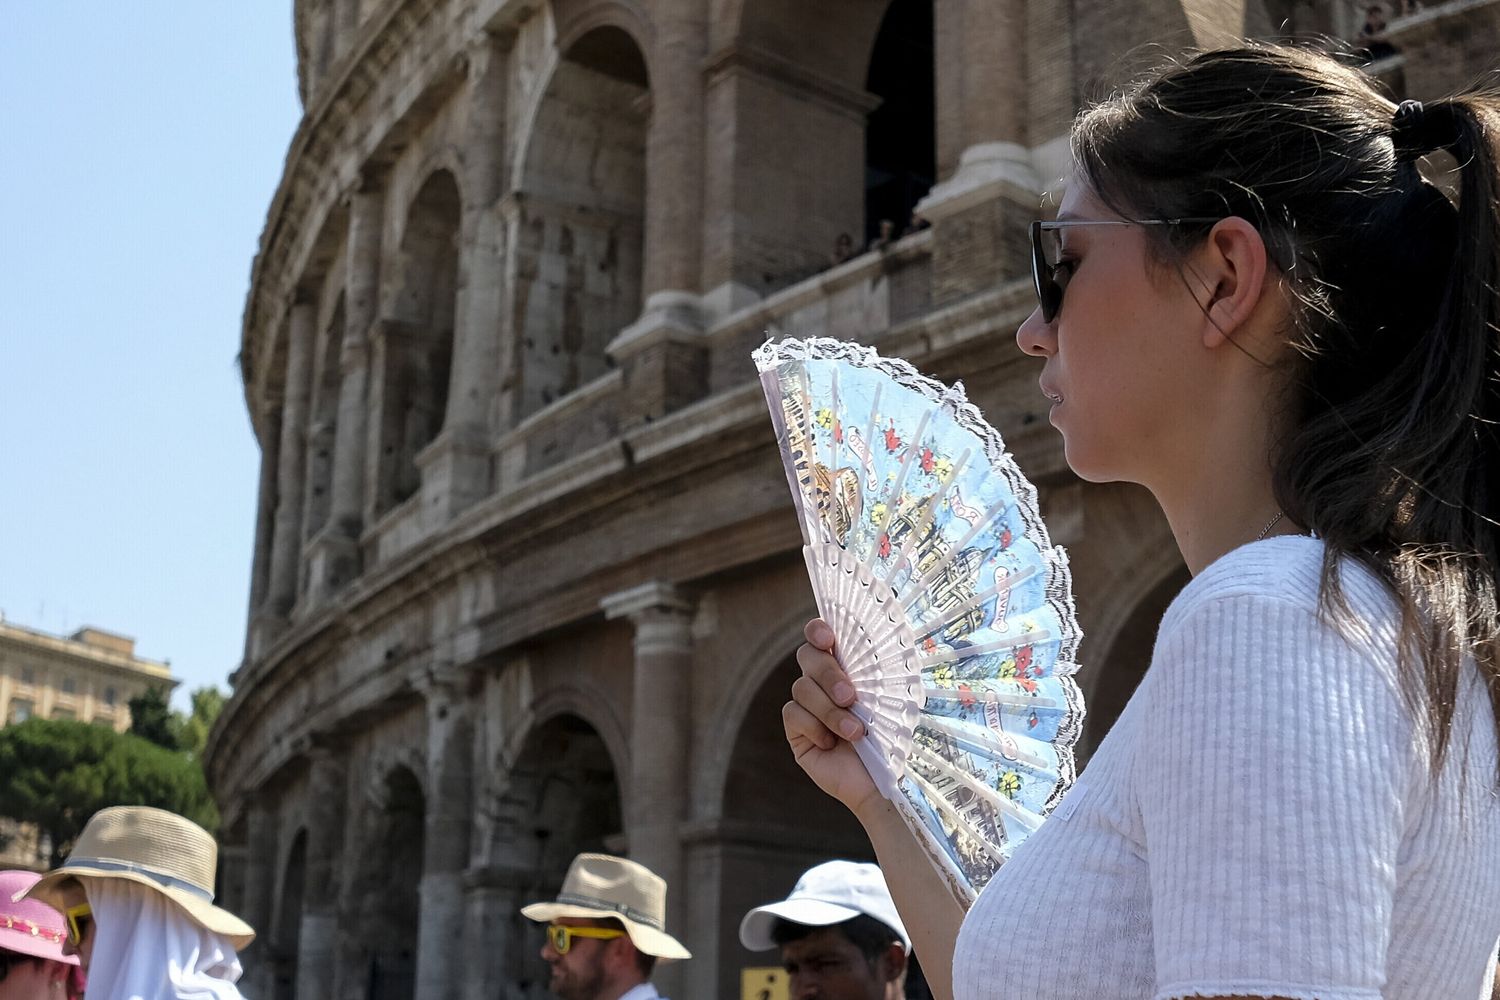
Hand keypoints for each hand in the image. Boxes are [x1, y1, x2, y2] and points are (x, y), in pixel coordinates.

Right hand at [784, 618, 881, 817]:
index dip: (818, 630)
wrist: (885, 784)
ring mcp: (807, 706)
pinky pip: (793, 714)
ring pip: (801, 688)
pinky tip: (832, 744)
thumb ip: (872, 672)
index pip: (822, 636)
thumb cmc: (894, 739)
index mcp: (847, 667)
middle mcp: (823, 682)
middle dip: (827, 673)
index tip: (829, 638)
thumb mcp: (889, 701)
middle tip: (850, 696)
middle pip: (807, 657)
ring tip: (855, 732)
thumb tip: (873, 641)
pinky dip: (813, 727)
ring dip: (829, 710)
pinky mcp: (797, 731)